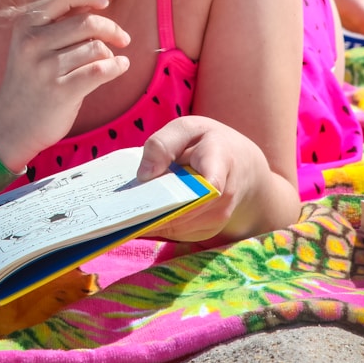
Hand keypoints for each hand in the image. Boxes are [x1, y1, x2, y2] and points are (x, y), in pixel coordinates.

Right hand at [0, 0, 131, 169]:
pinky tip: (121, 66)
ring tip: (106, 62)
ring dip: (109, 54)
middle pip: (88, 23)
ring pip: (96, 48)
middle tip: (122, 38)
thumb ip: (55, 24)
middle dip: (112, 29)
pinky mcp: (61, 91)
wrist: (10, 123)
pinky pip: (99, 71)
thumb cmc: (28, 81)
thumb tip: (93, 6)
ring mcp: (46, 68)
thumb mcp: (30, 45)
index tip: (104, 3)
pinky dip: (116, 66)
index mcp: (26, 25)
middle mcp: (33, 43)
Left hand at [135, 116, 272, 242]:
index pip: (212, 183)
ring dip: (150, 220)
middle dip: (152, 209)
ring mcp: (218, 217)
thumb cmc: (209, 143)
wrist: (243, 169)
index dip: (188, 194)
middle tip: (120, 208)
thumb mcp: (189, 129)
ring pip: (176, 227)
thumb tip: (143, 175)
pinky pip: (176, 233)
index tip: (156, 189)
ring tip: (122, 213)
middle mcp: (224, 196)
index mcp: (220, 161)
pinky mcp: (208, 231)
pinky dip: (156, 225)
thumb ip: (164, 143)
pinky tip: (138, 216)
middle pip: (184, 210)